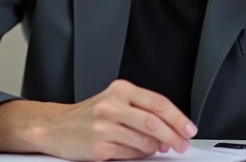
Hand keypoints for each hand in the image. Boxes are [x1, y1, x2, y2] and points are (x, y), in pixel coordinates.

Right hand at [40, 79, 197, 160]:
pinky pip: (130, 154)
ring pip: (144, 141)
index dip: (178, 118)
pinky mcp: (99, 146)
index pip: (158, 103)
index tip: (189, 129)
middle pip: (154, 123)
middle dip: (174, 136)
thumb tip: (171, 128)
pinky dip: (139, 155)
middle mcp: (112, 106)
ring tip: (157, 148)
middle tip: (182, 144)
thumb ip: (141, 110)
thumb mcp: (114, 101)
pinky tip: (137, 152)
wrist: (56, 127)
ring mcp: (104, 127)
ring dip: (156, 148)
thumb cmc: (89, 115)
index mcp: (120, 90)